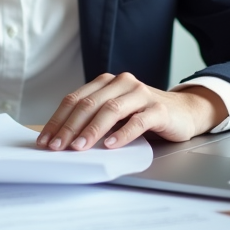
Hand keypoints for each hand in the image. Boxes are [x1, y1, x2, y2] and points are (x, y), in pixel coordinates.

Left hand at [37, 72, 226, 151]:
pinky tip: (110, 145)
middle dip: (70, 127)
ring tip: (79, 147)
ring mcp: (141, 94)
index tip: (46, 140)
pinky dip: (122, 134)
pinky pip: (137, 121)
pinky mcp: (158, 109)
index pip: (75, 99)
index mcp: (107, 82)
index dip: (58, 120)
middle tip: (58, 147)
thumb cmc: (143, 115)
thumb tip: (61, 140)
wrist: (183, 112)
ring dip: (92, 130)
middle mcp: (122, 83)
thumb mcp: (115, 114)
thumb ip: (93, 119)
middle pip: (89, 103)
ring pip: (111, 110)